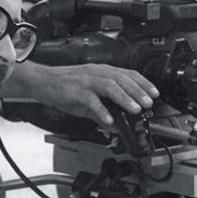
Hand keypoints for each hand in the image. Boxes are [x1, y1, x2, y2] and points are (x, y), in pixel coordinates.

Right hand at [20, 62, 158, 126]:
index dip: (143, 83)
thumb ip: (101, 111)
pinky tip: (109, 119)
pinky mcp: (75, 91)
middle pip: (122, 79)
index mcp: (101, 72)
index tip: (154, 93)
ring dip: (125, 98)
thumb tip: (114, 125)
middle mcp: (95, 73)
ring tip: (135, 109)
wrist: (41, 81)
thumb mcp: (86, 99)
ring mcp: (86, 81)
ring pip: (110, 86)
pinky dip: (101, 110)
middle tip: (148, 103)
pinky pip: (91, 100)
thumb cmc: (63, 87)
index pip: (127, 74)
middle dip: (138, 91)